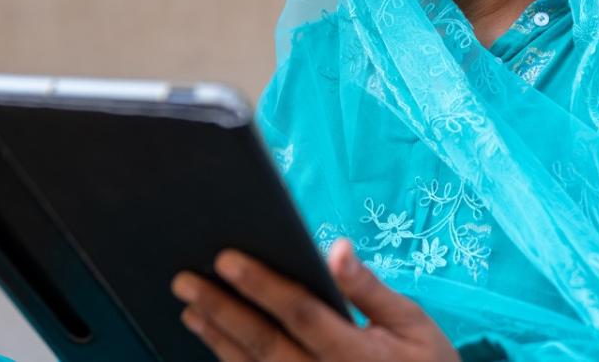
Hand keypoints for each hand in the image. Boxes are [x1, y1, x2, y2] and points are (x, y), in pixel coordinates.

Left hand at [171, 238, 459, 361]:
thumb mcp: (414, 323)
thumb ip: (369, 289)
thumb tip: (335, 248)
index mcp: (358, 354)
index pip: (301, 314)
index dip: (262, 286)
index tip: (226, 258)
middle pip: (265, 344)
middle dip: (222, 309)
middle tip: (184, 280)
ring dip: (218, 339)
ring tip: (189, 309)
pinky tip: (214, 342)